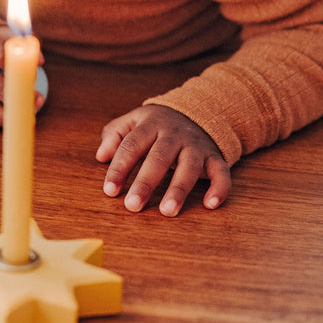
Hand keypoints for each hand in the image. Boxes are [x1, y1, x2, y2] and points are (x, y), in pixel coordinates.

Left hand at [96, 104, 230, 215]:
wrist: (197, 111)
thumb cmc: (157, 125)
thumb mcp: (134, 121)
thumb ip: (114, 135)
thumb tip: (101, 156)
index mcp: (150, 124)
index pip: (131, 145)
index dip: (119, 168)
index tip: (109, 190)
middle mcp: (174, 134)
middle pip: (159, 157)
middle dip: (145, 182)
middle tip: (132, 206)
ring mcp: (196, 146)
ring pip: (189, 166)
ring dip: (178, 189)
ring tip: (167, 212)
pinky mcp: (215, 157)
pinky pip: (221, 172)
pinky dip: (219, 188)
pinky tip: (210, 205)